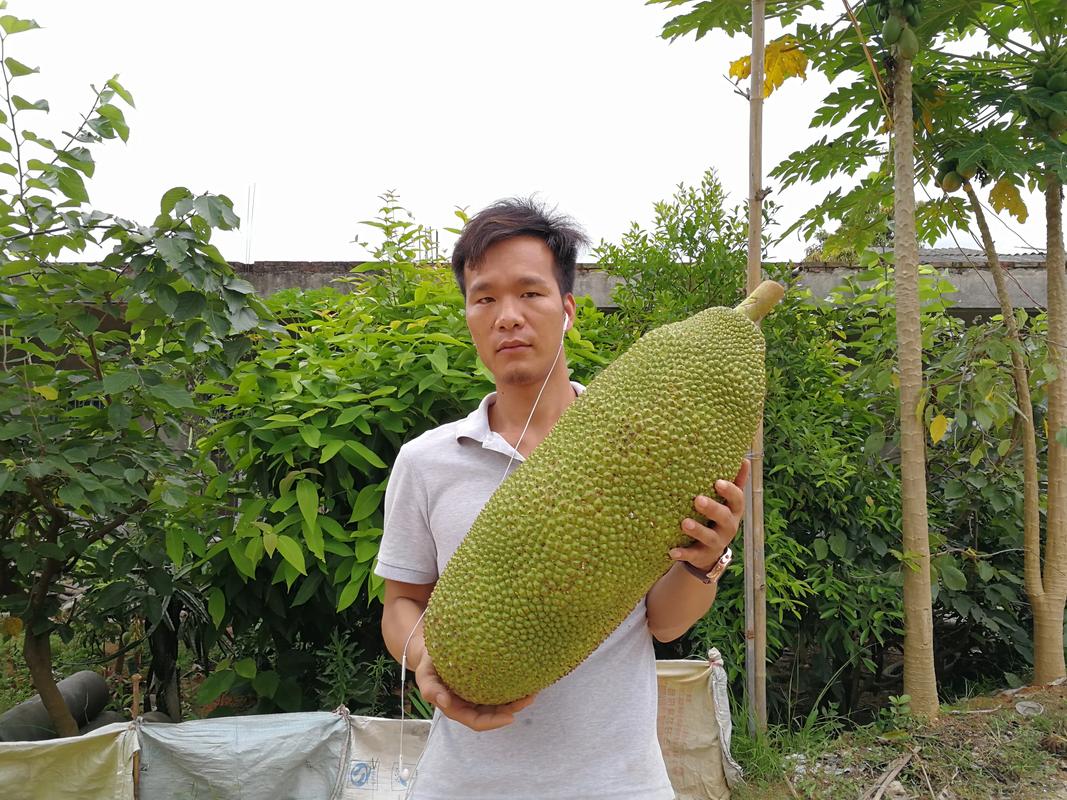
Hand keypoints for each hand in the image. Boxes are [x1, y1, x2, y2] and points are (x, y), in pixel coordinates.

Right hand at [414, 651, 536, 731]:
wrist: (433, 648)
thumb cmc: (429, 662)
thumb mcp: (425, 674)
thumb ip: (430, 689)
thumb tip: (444, 702)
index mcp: (456, 707)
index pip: (476, 721)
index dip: (493, 722)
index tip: (511, 717)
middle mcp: (469, 703)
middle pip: (493, 713)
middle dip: (512, 709)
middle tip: (529, 698)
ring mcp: (478, 692)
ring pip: (500, 701)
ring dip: (516, 699)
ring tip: (533, 689)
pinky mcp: (484, 680)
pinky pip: (500, 687)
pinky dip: (513, 686)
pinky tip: (525, 677)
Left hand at [671, 459, 748, 572]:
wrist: (709, 551)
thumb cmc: (717, 516)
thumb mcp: (727, 501)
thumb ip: (735, 481)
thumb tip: (744, 458)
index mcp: (733, 510)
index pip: (737, 500)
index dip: (729, 491)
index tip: (718, 482)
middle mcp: (728, 527)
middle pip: (724, 518)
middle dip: (712, 509)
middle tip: (697, 499)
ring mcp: (716, 543)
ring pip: (710, 537)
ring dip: (697, 530)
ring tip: (684, 523)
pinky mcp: (702, 555)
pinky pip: (693, 555)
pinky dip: (683, 554)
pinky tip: (671, 551)